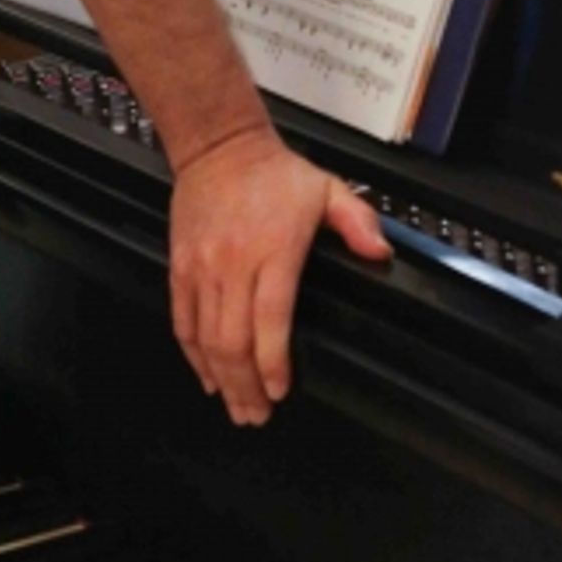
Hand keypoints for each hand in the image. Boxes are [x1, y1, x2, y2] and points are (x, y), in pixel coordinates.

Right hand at [168, 126, 389, 424]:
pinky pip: (182, 320)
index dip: (272, 362)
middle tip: (257, 416)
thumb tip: (381, 254)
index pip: (270, 319)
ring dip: (220, 379)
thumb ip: (357, 222)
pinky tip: (207, 376)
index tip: (280, 391)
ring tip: (235, 407)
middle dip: (245, 386)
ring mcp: (202, 267)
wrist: (219, 146)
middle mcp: (233, 263)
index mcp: (273, 250)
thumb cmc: (275, 173)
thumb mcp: (328, 188)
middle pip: (234, 340)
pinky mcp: (180, 266)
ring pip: (206, 338)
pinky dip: (193, 354)